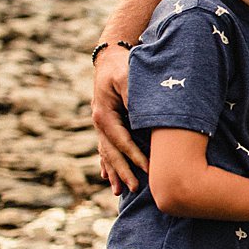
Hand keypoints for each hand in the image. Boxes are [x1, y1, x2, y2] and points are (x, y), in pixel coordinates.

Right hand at [92, 44, 144, 193]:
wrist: (110, 57)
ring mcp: (101, 125)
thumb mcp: (128, 77)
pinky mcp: (106, 124)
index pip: (121, 141)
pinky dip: (107, 163)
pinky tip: (107, 177)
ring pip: (107, 153)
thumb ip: (134, 96)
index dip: (134, 157)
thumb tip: (143, 115)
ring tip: (119, 191)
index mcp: (103, 115)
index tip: (148, 169)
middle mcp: (100, 123)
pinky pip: (106, 147)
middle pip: (111, 153)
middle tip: (134, 189)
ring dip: (113, 172)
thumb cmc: (122, 66)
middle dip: (122, 172)